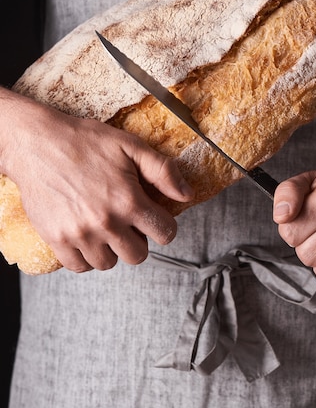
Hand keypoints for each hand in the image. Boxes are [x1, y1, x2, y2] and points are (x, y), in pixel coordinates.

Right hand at [1, 93, 193, 272]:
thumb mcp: (130, 146)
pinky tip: (87, 236)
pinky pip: (80, 266)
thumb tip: (186, 194)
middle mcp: (106, 222)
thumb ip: (162, 170)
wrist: (37, 143)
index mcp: (128, 200)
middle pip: (138, 256)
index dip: (164, 225)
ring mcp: (79, 234)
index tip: (154, 218)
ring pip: (108, 264)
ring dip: (112, 249)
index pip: (165, 233)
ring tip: (106, 228)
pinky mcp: (56, 239)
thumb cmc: (84, 141)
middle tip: (129, 223)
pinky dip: (86, 257)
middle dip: (139, 240)